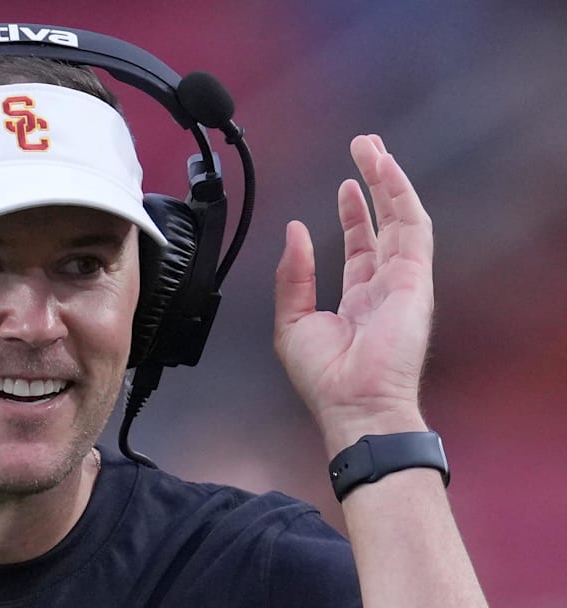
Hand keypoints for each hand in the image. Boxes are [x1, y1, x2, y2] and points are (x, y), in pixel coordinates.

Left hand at [274, 135, 432, 454]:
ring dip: (388, 181)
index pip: (359, 246)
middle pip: (384, 223)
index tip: (344, 186)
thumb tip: (295, 231)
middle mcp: (384, 285)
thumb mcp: (293, 321)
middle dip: (374, 186)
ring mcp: (403, 279)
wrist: (352, 402)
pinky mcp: (416, 277)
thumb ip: (293, 275)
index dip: (352, 215)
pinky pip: (413, 227)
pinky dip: (401, 195)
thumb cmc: (326, 376)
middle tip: (364, 151)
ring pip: (401, 217)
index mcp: (358, 298)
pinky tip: (386, 170)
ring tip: (372, 149)